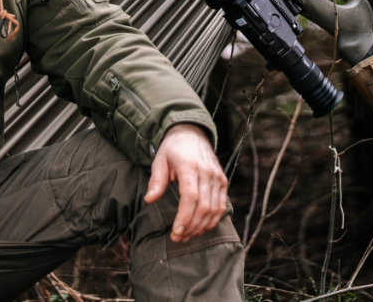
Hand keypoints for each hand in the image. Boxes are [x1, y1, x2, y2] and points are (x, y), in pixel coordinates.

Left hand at [144, 123, 227, 242]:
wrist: (192, 133)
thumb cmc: (172, 149)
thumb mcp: (159, 160)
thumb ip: (156, 181)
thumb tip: (149, 200)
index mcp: (190, 167)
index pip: (191, 197)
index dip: (184, 218)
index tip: (176, 232)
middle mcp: (207, 172)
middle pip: (203, 207)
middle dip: (191, 227)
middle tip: (178, 238)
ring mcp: (217, 177)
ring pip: (214, 209)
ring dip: (201, 227)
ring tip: (187, 236)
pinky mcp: (223, 181)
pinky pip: (221, 206)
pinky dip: (212, 220)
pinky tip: (200, 228)